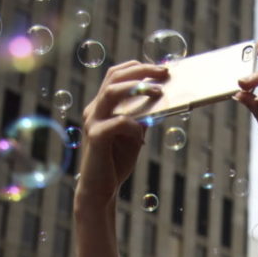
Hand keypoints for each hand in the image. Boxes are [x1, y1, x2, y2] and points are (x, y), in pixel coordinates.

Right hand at [77, 61, 168, 208]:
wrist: (100, 189)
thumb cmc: (116, 161)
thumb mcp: (134, 136)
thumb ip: (142, 118)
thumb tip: (162, 101)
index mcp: (102, 106)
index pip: (116, 75)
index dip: (137, 67)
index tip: (160, 67)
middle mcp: (95, 110)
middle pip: (115, 77)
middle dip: (141, 70)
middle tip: (165, 72)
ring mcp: (92, 122)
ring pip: (111, 92)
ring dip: (137, 88)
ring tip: (158, 91)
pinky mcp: (95, 138)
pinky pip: (117, 122)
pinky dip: (134, 124)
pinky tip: (142, 136)